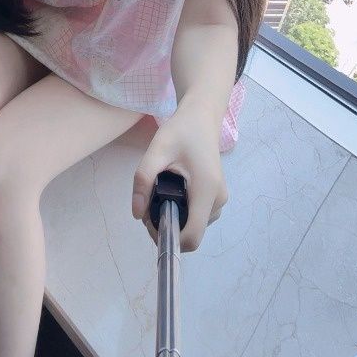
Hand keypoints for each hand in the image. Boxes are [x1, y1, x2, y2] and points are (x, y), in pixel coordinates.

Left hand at [131, 96, 227, 251]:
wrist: (201, 118)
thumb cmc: (180, 131)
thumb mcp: (156, 150)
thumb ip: (143, 180)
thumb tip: (136, 213)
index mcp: (206, 190)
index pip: (191, 237)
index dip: (169, 237)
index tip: (150, 220)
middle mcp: (218, 200)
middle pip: (191, 233)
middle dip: (166, 225)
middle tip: (148, 201)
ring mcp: (220, 200)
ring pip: (193, 226)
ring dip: (173, 218)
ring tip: (159, 193)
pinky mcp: (217, 197)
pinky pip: (197, 216)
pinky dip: (182, 212)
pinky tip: (170, 193)